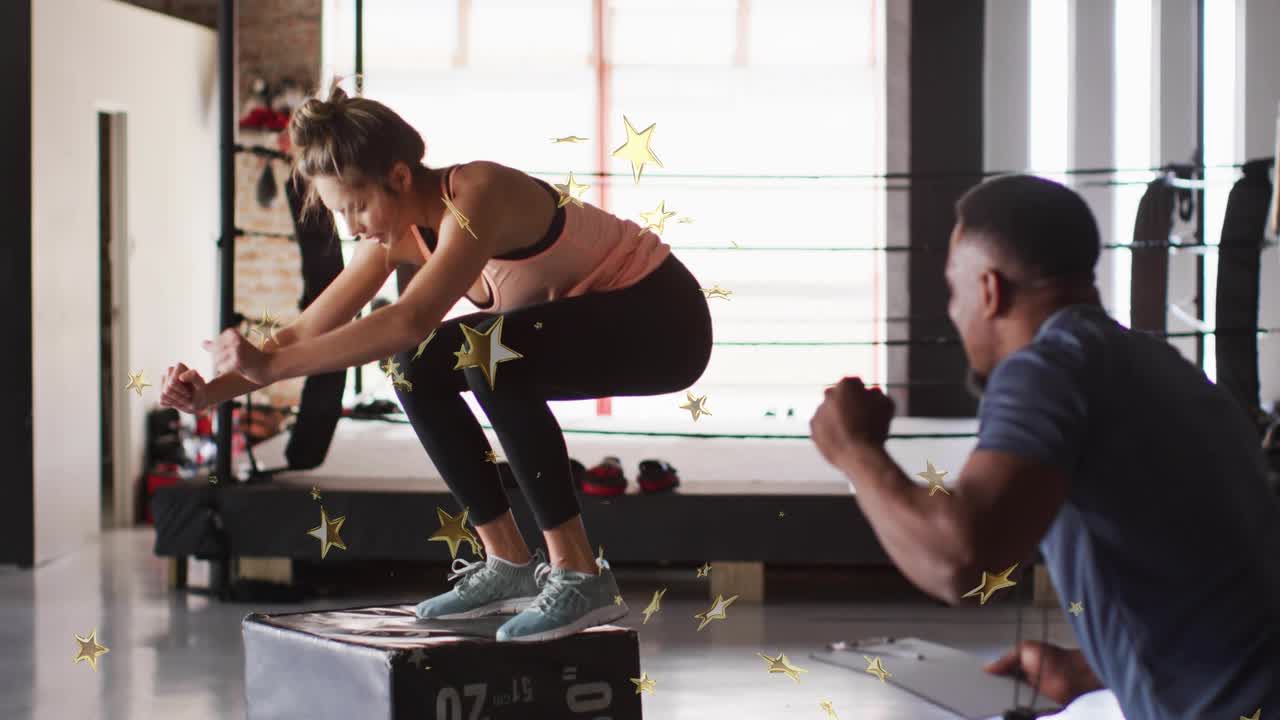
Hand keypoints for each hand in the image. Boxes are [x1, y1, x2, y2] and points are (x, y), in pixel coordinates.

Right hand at [159, 363, 208, 414]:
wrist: (199, 401)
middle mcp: (169, 371)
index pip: (173, 383)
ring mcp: (163, 381)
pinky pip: (162, 401)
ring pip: (163, 395)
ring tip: (184, 398)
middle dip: (180, 396)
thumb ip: (195, 378)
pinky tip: (178, 400)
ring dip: (177, 401)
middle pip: (168, 389)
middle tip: (188, 395)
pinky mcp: (160, 391)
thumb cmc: (200, 392)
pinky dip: (172, 404)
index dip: (182, 390)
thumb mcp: (201, 386)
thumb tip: (181, 377)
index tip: (191, 390)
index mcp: (179, 366)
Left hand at [202, 328, 277, 385]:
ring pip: (217, 362)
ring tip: (239, 364)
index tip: (236, 353)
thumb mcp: (233, 348)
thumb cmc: (250, 357)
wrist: (268, 366)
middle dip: (223, 361)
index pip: (214, 346)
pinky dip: (229, 371)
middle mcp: (233, 338)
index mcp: (231, 332)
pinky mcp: (237, 360)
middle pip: (214, 354)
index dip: (222, 353)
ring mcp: (235, 349)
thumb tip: (202, 343)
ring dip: (226, 366)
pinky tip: (240, 368)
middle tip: (239, 360)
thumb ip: (216, 346)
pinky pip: (222, 368)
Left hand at [809, 376, 895, 465]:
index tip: (868, 405)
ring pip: (830, 411)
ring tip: (852, 432)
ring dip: (838, 418)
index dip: (864, 395)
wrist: (858, 455)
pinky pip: (823, 427)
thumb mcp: (886, 405)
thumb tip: (872, 392)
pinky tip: (843, 439)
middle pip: (840, 396)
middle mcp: (829, 394)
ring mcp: (819, 412)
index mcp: (846, 384)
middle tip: (860, 418)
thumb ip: (878, 394)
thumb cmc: (875, 429)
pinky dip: (830, 431)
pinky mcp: (813, 428)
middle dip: (847, 403)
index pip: (855, 384)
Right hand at [984, 641, 1103, 705]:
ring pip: (1009, 697)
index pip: (999, 669)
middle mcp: (1023, 678)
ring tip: (983, 700)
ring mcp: (1029, 693)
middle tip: (975, 691)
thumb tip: (987, 668)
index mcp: (1020, 662)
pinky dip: (1012, 707)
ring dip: (999, 698)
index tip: (972, 678)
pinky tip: (1000, 707)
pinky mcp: (1034, 706)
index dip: (988, 674)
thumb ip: (1006, 659)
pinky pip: (1019, 707)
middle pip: (1002, 684)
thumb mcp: (1026, 650)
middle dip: (990, 687)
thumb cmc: (1053, 658)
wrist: (1075, 678)